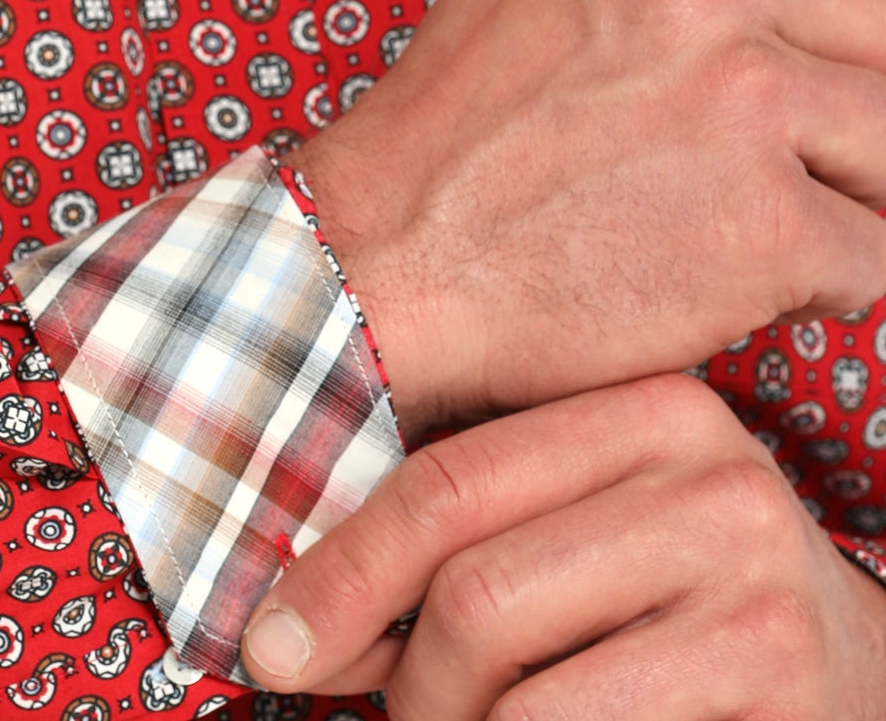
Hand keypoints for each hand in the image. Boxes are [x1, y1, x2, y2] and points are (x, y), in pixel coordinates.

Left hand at [241, 374, 885, 718]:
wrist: (854, 673)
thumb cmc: (677, 602)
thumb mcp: (585, 530)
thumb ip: (468, 544)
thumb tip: (290, 624)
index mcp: (648, 409)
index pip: (448, 484)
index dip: (340, 572)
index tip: (272, 641)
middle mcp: (714, 480)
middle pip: (475, 597)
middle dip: (410, 687)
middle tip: (408, 718)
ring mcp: (757, 594)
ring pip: (519, 702)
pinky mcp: (780, 691)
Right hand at [289, 0, 885, 440]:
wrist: (381, 260)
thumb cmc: (460, 128)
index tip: (830, 52)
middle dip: (858, 99)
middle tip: (797, 154)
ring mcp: (739, 93)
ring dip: (850, 193)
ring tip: (760, 218)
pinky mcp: (764, 223)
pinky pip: (879, 256)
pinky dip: (829, 285)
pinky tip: (746, 282)